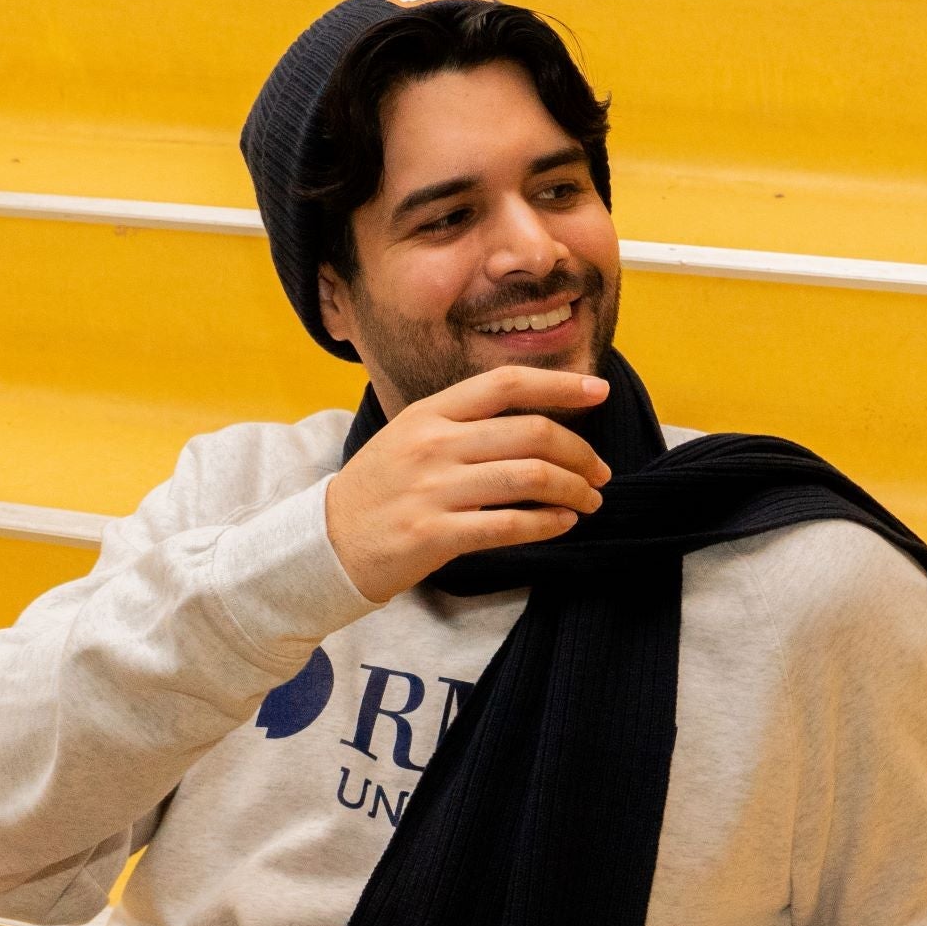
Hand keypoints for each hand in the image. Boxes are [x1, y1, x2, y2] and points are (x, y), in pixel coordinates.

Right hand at [324, 365, 612, 600]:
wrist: (327, 542)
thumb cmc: (379, 490)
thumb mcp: (410, 436)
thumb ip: (463, 424)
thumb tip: (534, 421)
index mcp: (430, 413)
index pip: (506, 383)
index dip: (560, 384)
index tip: (599, 391)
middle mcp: (433, 444)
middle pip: (530, 433)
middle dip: (579, 452)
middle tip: (599, 471)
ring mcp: (433, 490)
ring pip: (528, 478)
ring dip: (572, 489)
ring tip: (590, 500)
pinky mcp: (434, 534)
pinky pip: (508, 526)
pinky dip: (547, 524)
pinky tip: (563, 524)